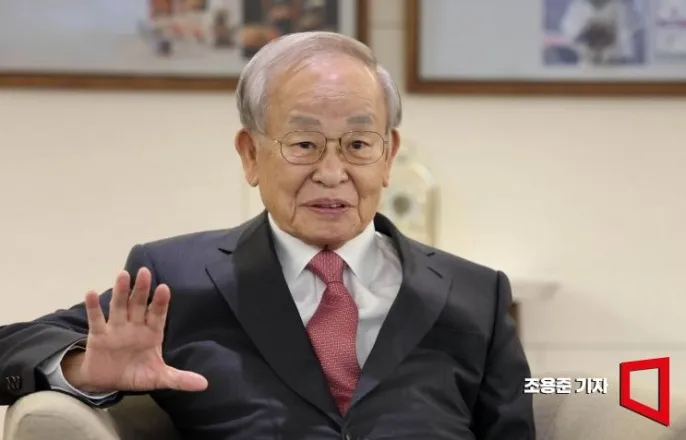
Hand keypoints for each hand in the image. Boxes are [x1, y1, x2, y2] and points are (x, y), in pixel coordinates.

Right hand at [62, 268, 207, 392]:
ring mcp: (116, 328)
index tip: (164, 288)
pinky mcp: (98, 335)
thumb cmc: (136, 373)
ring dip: (121, 291)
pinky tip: (91, 292)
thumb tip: (204, 384)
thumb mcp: (159, 378)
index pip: (157, 315)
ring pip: (119, 306)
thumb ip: (179, 379)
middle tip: (145, 272)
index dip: (160, 302)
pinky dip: (94, 306)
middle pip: (139, 304)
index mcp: (151, 333)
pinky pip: (96, 319)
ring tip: (123, 275)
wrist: (107, 381)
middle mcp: (135, 325)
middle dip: (142, 289)